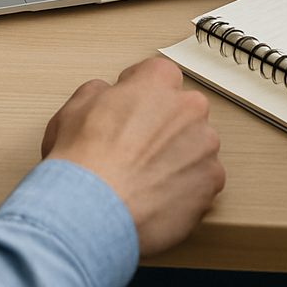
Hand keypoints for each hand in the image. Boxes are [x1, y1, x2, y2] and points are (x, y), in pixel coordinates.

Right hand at [41, 56, 224, 255]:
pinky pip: (203, 179)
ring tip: (146, 178)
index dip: (143, 92)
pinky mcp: (211, 182)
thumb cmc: (83, 163)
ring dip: (178, 156)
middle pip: (183, 109)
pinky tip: (158, 196)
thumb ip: (99, 92)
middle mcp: (187, 108)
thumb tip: (104, 96)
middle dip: (165, 124)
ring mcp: (203, 145)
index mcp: (156, 82)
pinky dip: (186, 188)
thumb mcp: (75, 109)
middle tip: (138, 147)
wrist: (91, 213)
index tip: (134, 106)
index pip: (160, 74)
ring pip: (196, 144)